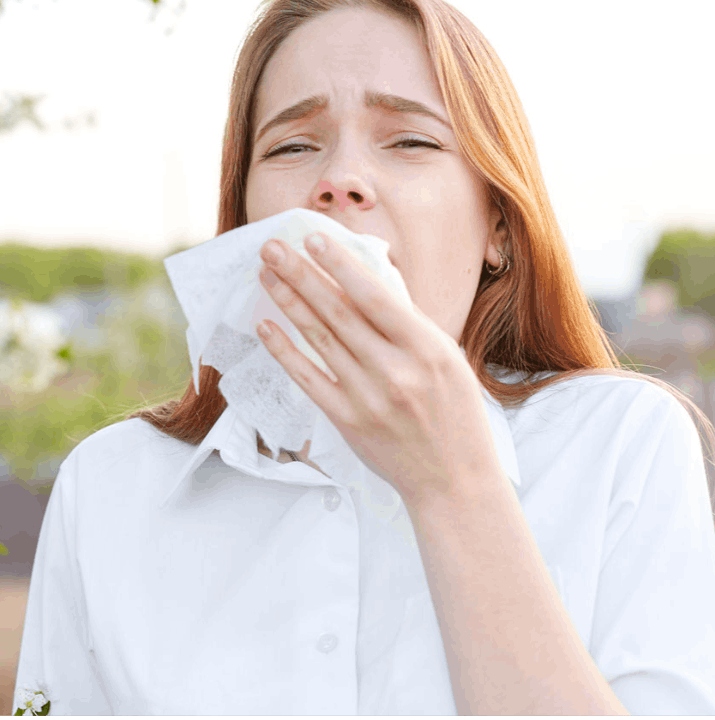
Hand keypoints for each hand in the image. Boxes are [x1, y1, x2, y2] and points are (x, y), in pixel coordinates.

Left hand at [255, 233, 500, 507]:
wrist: (455, 481)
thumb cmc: (455, 414)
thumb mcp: (447, 359)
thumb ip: (407, 325)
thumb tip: (364, 281)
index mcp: (428, 349)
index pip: (375, 296)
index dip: (341, 265)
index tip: (314, 239)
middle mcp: (396, 371)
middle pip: (338, 312)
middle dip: (301, 274)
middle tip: (272, 247)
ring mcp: (368, 397)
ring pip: (318, 339)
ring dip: (288, 302)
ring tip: (266, 274)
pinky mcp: (347, 420)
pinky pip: (307, 378)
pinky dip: (285, 350)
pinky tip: (266, 326)